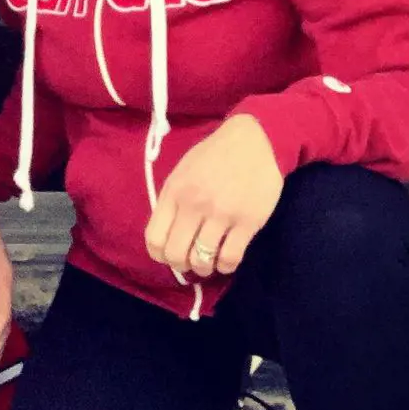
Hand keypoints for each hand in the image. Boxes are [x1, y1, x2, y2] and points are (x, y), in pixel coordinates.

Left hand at [144, 115, 282, 276]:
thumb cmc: (214, 156)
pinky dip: (225, 267)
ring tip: (208, 263)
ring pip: (202, 261)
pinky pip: (230, 258)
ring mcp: (221, 214)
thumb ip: (172, 201)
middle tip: (189, 262)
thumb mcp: (182, 172)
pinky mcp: (248, 222)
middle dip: (181, 266)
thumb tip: (167, 235)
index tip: (169, 256)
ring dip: (203, 268)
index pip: (154, 238)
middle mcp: (194, 205)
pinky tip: (225, 261)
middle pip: (176, 255)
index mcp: (174, 192)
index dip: (159, 255)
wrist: (254, 141)